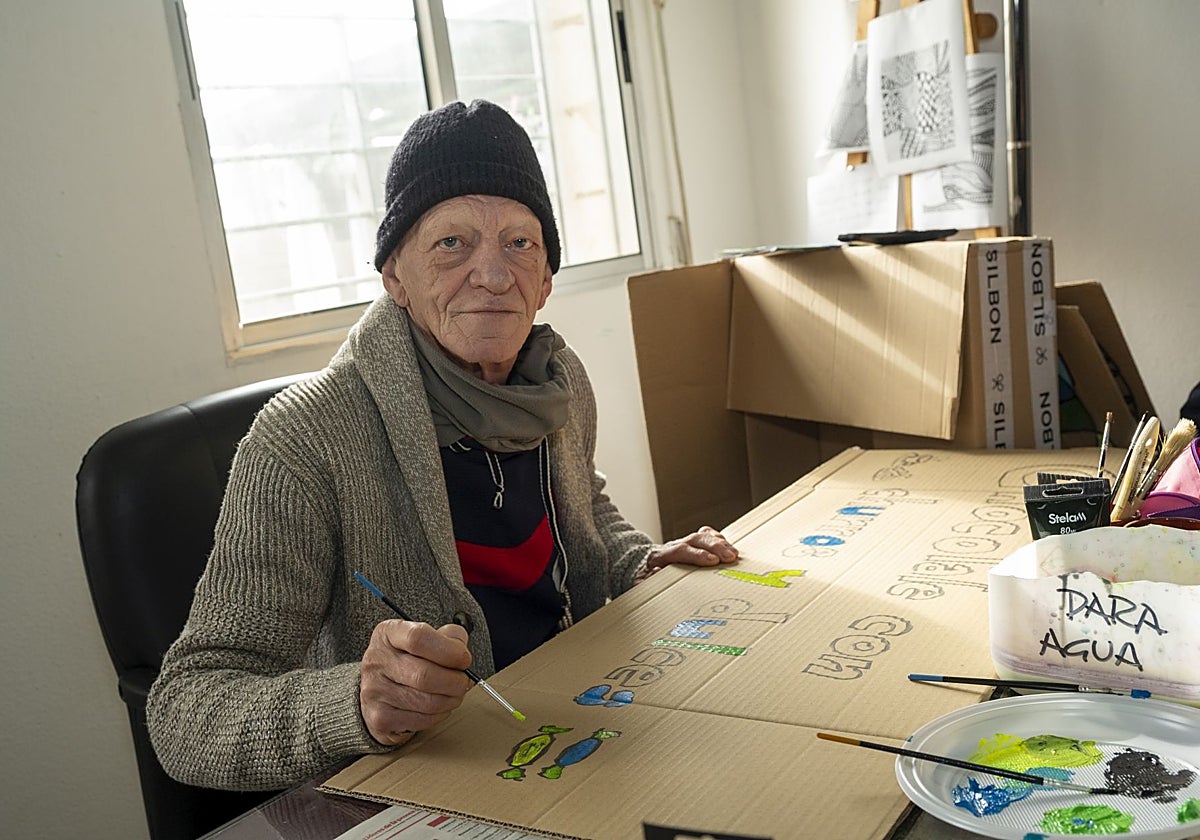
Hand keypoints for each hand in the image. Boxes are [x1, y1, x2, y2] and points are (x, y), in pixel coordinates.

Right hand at [359, 619, 473, 745]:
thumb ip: (448, 636)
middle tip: (464, 681)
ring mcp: (375, 691)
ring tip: (455, 693)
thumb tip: (462, 652)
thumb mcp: (426, 638)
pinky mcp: (380, 718)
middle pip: (424, 675)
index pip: (418, 638)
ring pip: (428, 702)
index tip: (463, 659)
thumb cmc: (409, 660)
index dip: (448, 650)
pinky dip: (440, 715)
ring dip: (451, 700)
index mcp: (388, 634)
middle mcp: (377, 661)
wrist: (380, 689)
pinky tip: (439, 706)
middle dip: (455, 681)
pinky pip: (423, 720)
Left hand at [644, 525, 738, 574]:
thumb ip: (647, 580)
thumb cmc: (643, 579)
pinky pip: (706, 535)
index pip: (680, 550)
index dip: (697, 554)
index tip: (713, 561)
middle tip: (730, 557)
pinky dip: (719, 540)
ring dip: (720, 544)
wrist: (640, 566)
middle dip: (714, 546)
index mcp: (659, 556)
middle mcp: (672, 545)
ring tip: (734, 554)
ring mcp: (683, 542)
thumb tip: (657, 572)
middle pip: (694, 539)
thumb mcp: (640, 584)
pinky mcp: (691, 543)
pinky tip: (729, 548)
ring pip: (702, 536)